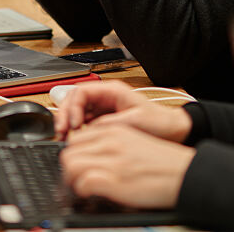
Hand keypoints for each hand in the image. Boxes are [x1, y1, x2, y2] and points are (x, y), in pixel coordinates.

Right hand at [54, 81, 192, 142]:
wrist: (172, 130)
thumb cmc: (159, 122)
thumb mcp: (134, 120)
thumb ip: (111, 123)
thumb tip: (88, 128)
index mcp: (112, 91)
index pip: (81, 92)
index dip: (72, 107)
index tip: (73, 124)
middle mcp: (105, 98)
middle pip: (74, 100)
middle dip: (64, 115)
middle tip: (62, 132)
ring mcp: (103, 110)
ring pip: (77, 112)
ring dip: (68, 124)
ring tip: (65, 138)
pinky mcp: (104, 122)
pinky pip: (84, 124)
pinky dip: (77, 132)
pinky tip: (76, 142)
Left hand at [61, 125, 194, 209]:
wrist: (184, 173)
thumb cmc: (163, 163)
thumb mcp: (134, 142)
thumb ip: (112, 144)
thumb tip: (93, 156)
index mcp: (115, 130)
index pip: (77, 138)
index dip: (75, 154)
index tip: (79, 165)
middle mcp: (110, 142)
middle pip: (69, 151)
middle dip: (69, 167)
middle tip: (78, 179)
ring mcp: (111, 160)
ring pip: (70, 164)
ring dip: (73, 179)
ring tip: (83, 188)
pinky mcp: (113, 179)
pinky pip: (82, 183)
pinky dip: (83, 191)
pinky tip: (92, 194)